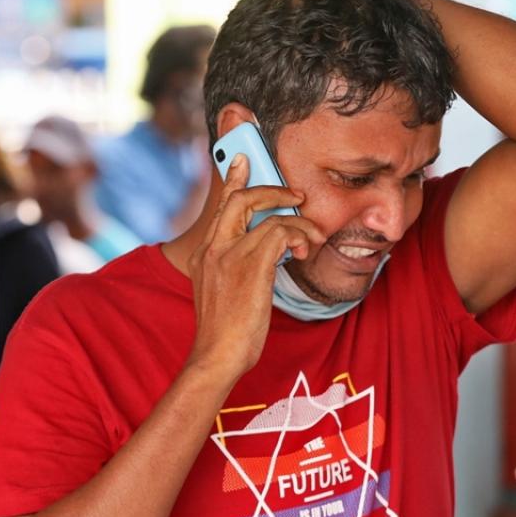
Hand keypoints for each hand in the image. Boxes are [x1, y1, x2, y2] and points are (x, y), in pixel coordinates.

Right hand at [184, 154, 324, 376]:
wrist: (217, 355)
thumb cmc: (228, 331)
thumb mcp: (226, 291)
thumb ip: (239, 265)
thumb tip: (272, 251)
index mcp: (204, 253)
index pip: (221, 206)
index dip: (234, 179)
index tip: (243, 160)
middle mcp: (212, 248)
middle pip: (240, 198)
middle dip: (273, 190)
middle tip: (296, 196)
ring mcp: (228, 255)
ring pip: (269, 216)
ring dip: (299, 225)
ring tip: (311, 240)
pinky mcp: (250, 265)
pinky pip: (280, 233)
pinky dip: (297, 236)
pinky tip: (303, 251)